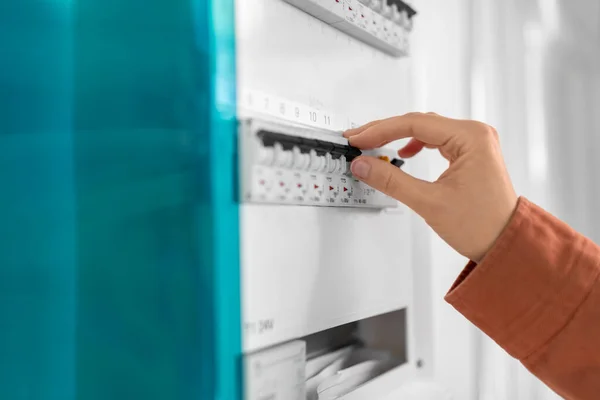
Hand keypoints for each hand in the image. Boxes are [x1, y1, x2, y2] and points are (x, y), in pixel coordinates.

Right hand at [343, 112, 517, 261]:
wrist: (505, 244)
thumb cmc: (482, 226)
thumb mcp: (429, 202)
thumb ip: (391, 180)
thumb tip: (364, 165)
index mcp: (471, 137)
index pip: (415, 124)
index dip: (381, 130)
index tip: (358, 139)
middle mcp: (475, 134)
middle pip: (419, 123)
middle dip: (386, 131)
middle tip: (358, 139)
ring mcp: (475, 143)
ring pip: (426, 130)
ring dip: (398, 136)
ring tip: (374, 144)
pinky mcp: (471, 154)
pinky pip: (437, 140)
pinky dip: (415, 144)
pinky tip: (404, 152)